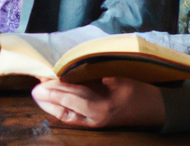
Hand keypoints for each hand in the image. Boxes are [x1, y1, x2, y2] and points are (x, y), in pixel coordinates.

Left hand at [32, 77, 165, 128]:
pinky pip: (73, 118)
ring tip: (38, 93)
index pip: (73, 97)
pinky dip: (60, 110)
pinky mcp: (94, 123)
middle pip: (66, 107)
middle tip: (35, 87)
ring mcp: (94, 123)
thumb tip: (70, 67)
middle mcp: (95, 118)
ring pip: (67, 115)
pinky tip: (50, 103)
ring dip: (51, 104)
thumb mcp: (116, 78)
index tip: (43, 79)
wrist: (155, 109)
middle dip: (49, 97)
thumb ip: (92, 74)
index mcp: (101, 107)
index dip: (57, 88)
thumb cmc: (137, 90)